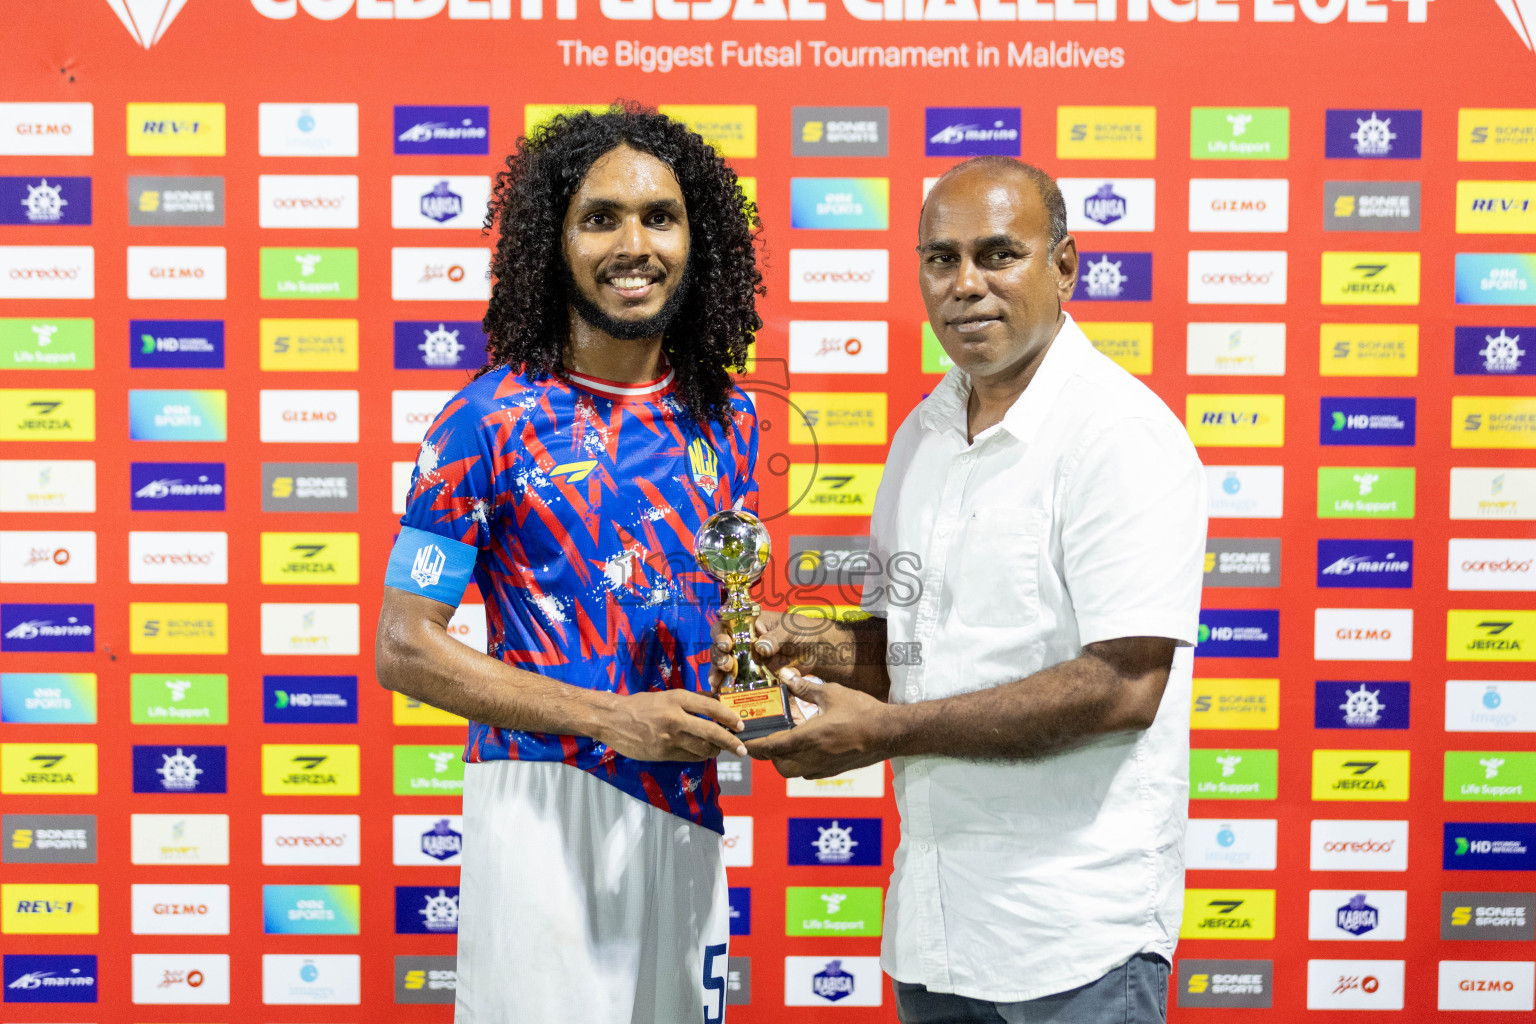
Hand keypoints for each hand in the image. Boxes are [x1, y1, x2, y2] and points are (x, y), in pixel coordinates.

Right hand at [596, 690, 745, 761]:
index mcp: (677, 698)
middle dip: (731, 742)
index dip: (729, 718)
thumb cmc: (640, 705)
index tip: (740, 725)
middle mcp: (675, 717)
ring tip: (719, 749)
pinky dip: (700, 756)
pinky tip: (702, 753)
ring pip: (702, 749)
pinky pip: (689, 757)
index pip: (712, 708)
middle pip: (712, 732)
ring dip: (715, 751)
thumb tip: (716, 704)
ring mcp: (669, 737)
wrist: (612, 719)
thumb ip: (691, 701)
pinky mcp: (663, 753)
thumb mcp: (667, 696)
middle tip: (742, 748)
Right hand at [709, 609, 835, 691]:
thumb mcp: (790, 629)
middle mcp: (743, 642)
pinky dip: (727, 687)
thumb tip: (761, 648)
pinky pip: (737, 682)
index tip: (726, 644)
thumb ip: (775, 637)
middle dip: (718, 656)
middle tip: (726, 664)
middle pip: (720, 647)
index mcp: (749, 625)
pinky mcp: (754, 676)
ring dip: (717, 673)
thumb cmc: (802, 631)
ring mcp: (747, 660)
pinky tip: (720, 692)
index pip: (726, 625)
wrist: (818, 651)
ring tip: (716, 682)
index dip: (720, 633)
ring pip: (724, 665)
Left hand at [743, 672, 893, 778]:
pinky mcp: (832, 771)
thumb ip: (805, 688)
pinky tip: (806, 743)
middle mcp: (813, 757)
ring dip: (783, 758)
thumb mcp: (832, 693)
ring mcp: (823, 767)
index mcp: (809, 738)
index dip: (753, 745)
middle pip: (777, 764)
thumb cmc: (863, 712)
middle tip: (764, 736)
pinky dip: (799, 760)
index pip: (771, 747)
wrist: (889, 733)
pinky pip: (806, 770)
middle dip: (767, 754)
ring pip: (791, 770)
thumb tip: (785, 676)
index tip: (741, 741)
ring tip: (786, 738)